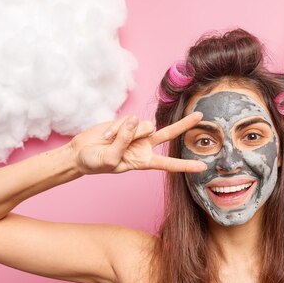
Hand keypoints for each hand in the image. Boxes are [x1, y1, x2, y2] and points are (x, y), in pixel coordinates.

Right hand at [69, 112, 206, 174]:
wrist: (80, 153)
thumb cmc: (95, 163)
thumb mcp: (110, 158)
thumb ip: (124, 141)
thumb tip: (136, 121)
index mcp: (144, 161)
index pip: (169, 163)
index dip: (186, 165)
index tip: (203, 167)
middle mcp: (144, 146)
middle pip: (169, 134)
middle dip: (184, 125)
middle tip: (200, 116)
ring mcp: (136, 133)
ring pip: (144, 124)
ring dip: (127, 131)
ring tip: (110, 141)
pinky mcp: (126, 123)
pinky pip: (129, 119)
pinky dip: (116, 127)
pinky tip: (107, 135)